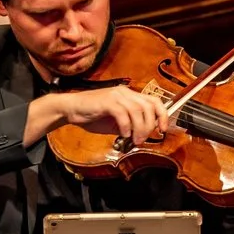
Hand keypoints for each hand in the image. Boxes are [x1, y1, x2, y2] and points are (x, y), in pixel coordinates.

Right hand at [28, 85, 167, 145]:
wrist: (71, 109)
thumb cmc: (92, 116)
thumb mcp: (116, 122)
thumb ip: (130, 125)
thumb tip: (142, 135)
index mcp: (129, 96)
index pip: (154, 101)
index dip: (163, 115)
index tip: (162, 129)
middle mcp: (125, 93)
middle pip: (149, 106)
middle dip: (150, 126)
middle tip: (142, 140)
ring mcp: (116, 96)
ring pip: (138, 111)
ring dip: (139, 129)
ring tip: (134, 140)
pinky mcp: (107, 101)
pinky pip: (123, 114)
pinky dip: (126, 126)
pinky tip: (123, 134)